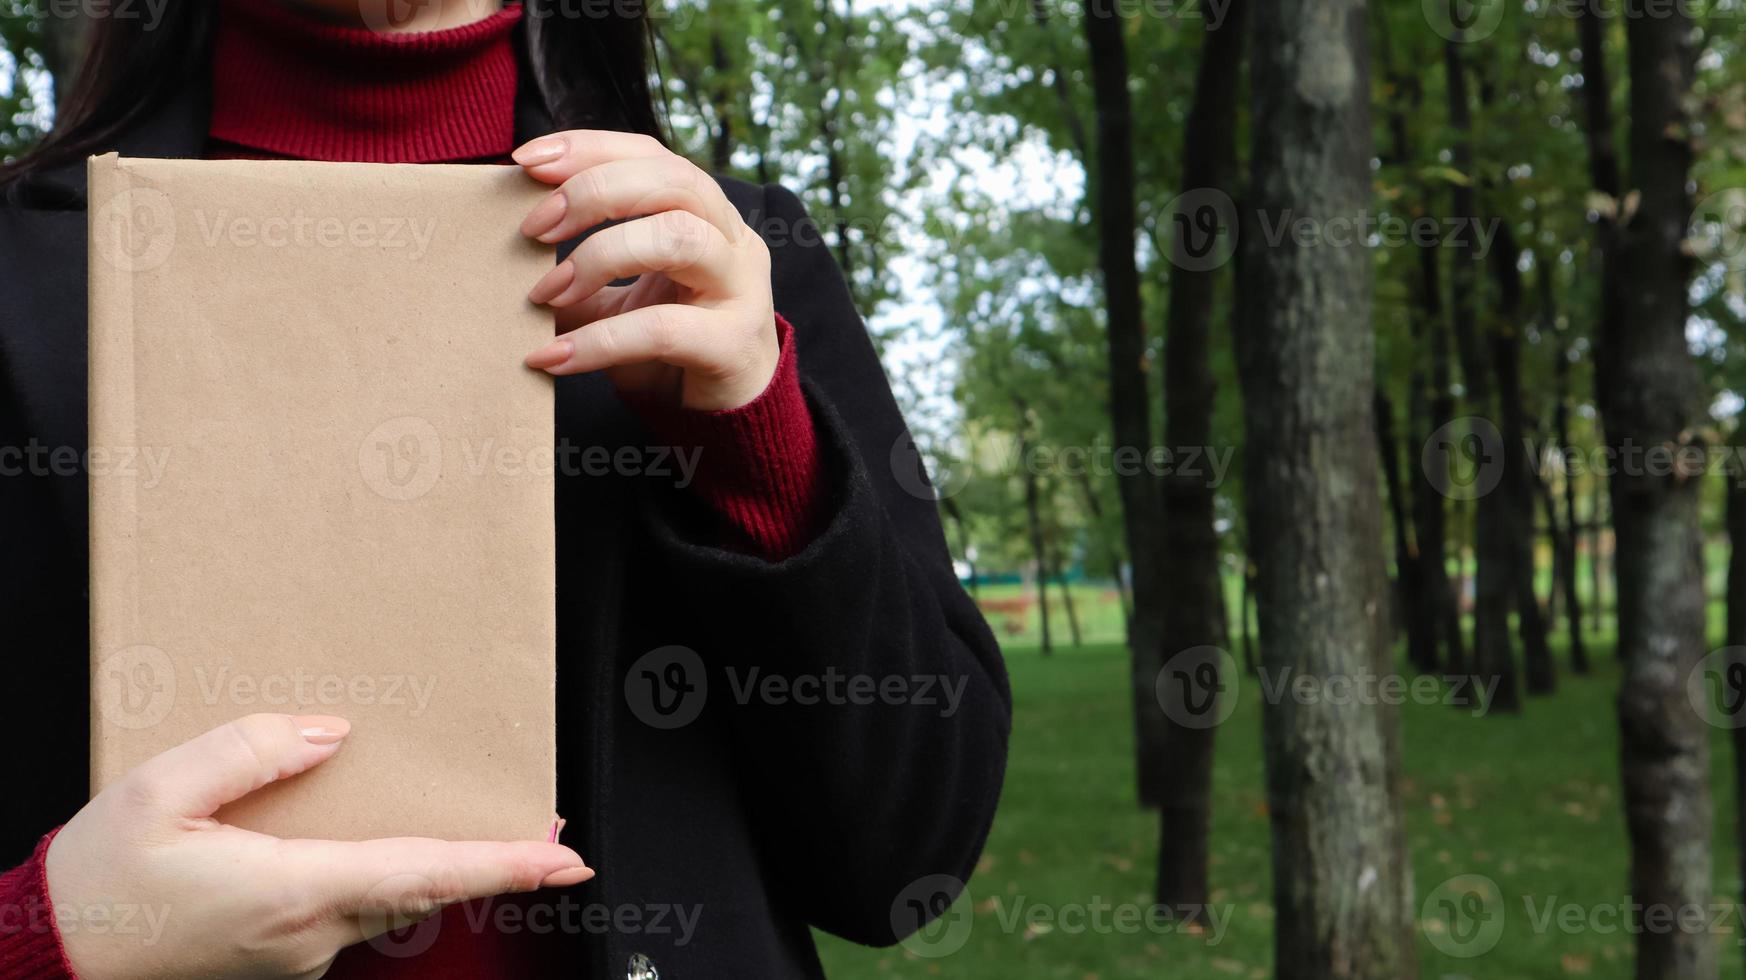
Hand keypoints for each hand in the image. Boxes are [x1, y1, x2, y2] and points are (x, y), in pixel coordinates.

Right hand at [45, 714, 591, 979]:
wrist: (48, 962)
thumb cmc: (97, 884)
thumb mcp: (156, 793)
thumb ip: (247, 751)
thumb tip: (328, 733)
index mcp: (293, 890)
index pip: (426, 873)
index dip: (503, 867)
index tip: (565, 861)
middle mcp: (309, 933)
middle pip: (422, 889)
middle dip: (489, 865)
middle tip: (548, 839)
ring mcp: (297, 955)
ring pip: (388, 902)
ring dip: (433, 870)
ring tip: (478, 831)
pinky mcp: (279, 959)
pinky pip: (350, 913)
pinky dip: (379, 880)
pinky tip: (371, 846)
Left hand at [513, 131, 778, 411]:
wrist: (725, 423)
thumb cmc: (672, 354)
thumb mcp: (615, 305)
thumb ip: (574, 278)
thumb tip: (500, 263)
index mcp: (705, 217)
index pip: (652, 156)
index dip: (590, 148)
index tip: (526, 160)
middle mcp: (732, 242)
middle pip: (674, 181)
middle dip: (595, 191)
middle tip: (534, 227)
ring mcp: (741, 290)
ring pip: (680, 238)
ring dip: (601, 255)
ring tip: (545, 294)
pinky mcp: (732, 344)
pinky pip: (663, 329)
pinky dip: (600, 341)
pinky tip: (554, 357)